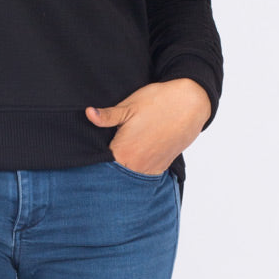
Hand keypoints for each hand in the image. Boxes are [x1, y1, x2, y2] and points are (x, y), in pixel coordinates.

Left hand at [86, 78, 211, 174]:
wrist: (189, 104)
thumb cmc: (157, 102)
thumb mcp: (128, 106)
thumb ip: (107, 116)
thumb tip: (88, 114)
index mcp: (123, 151)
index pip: (100, 165)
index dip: (94, 160)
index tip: (90, 155)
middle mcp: (137, 166)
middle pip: (114, 174)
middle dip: (108, 167)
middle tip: (105, 154)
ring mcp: (151, 168)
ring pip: (130, 176)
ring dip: (124, 169)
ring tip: (120, 155)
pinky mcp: (162, 166)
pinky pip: (144, 174)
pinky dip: (137, 169)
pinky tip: (135, 156)